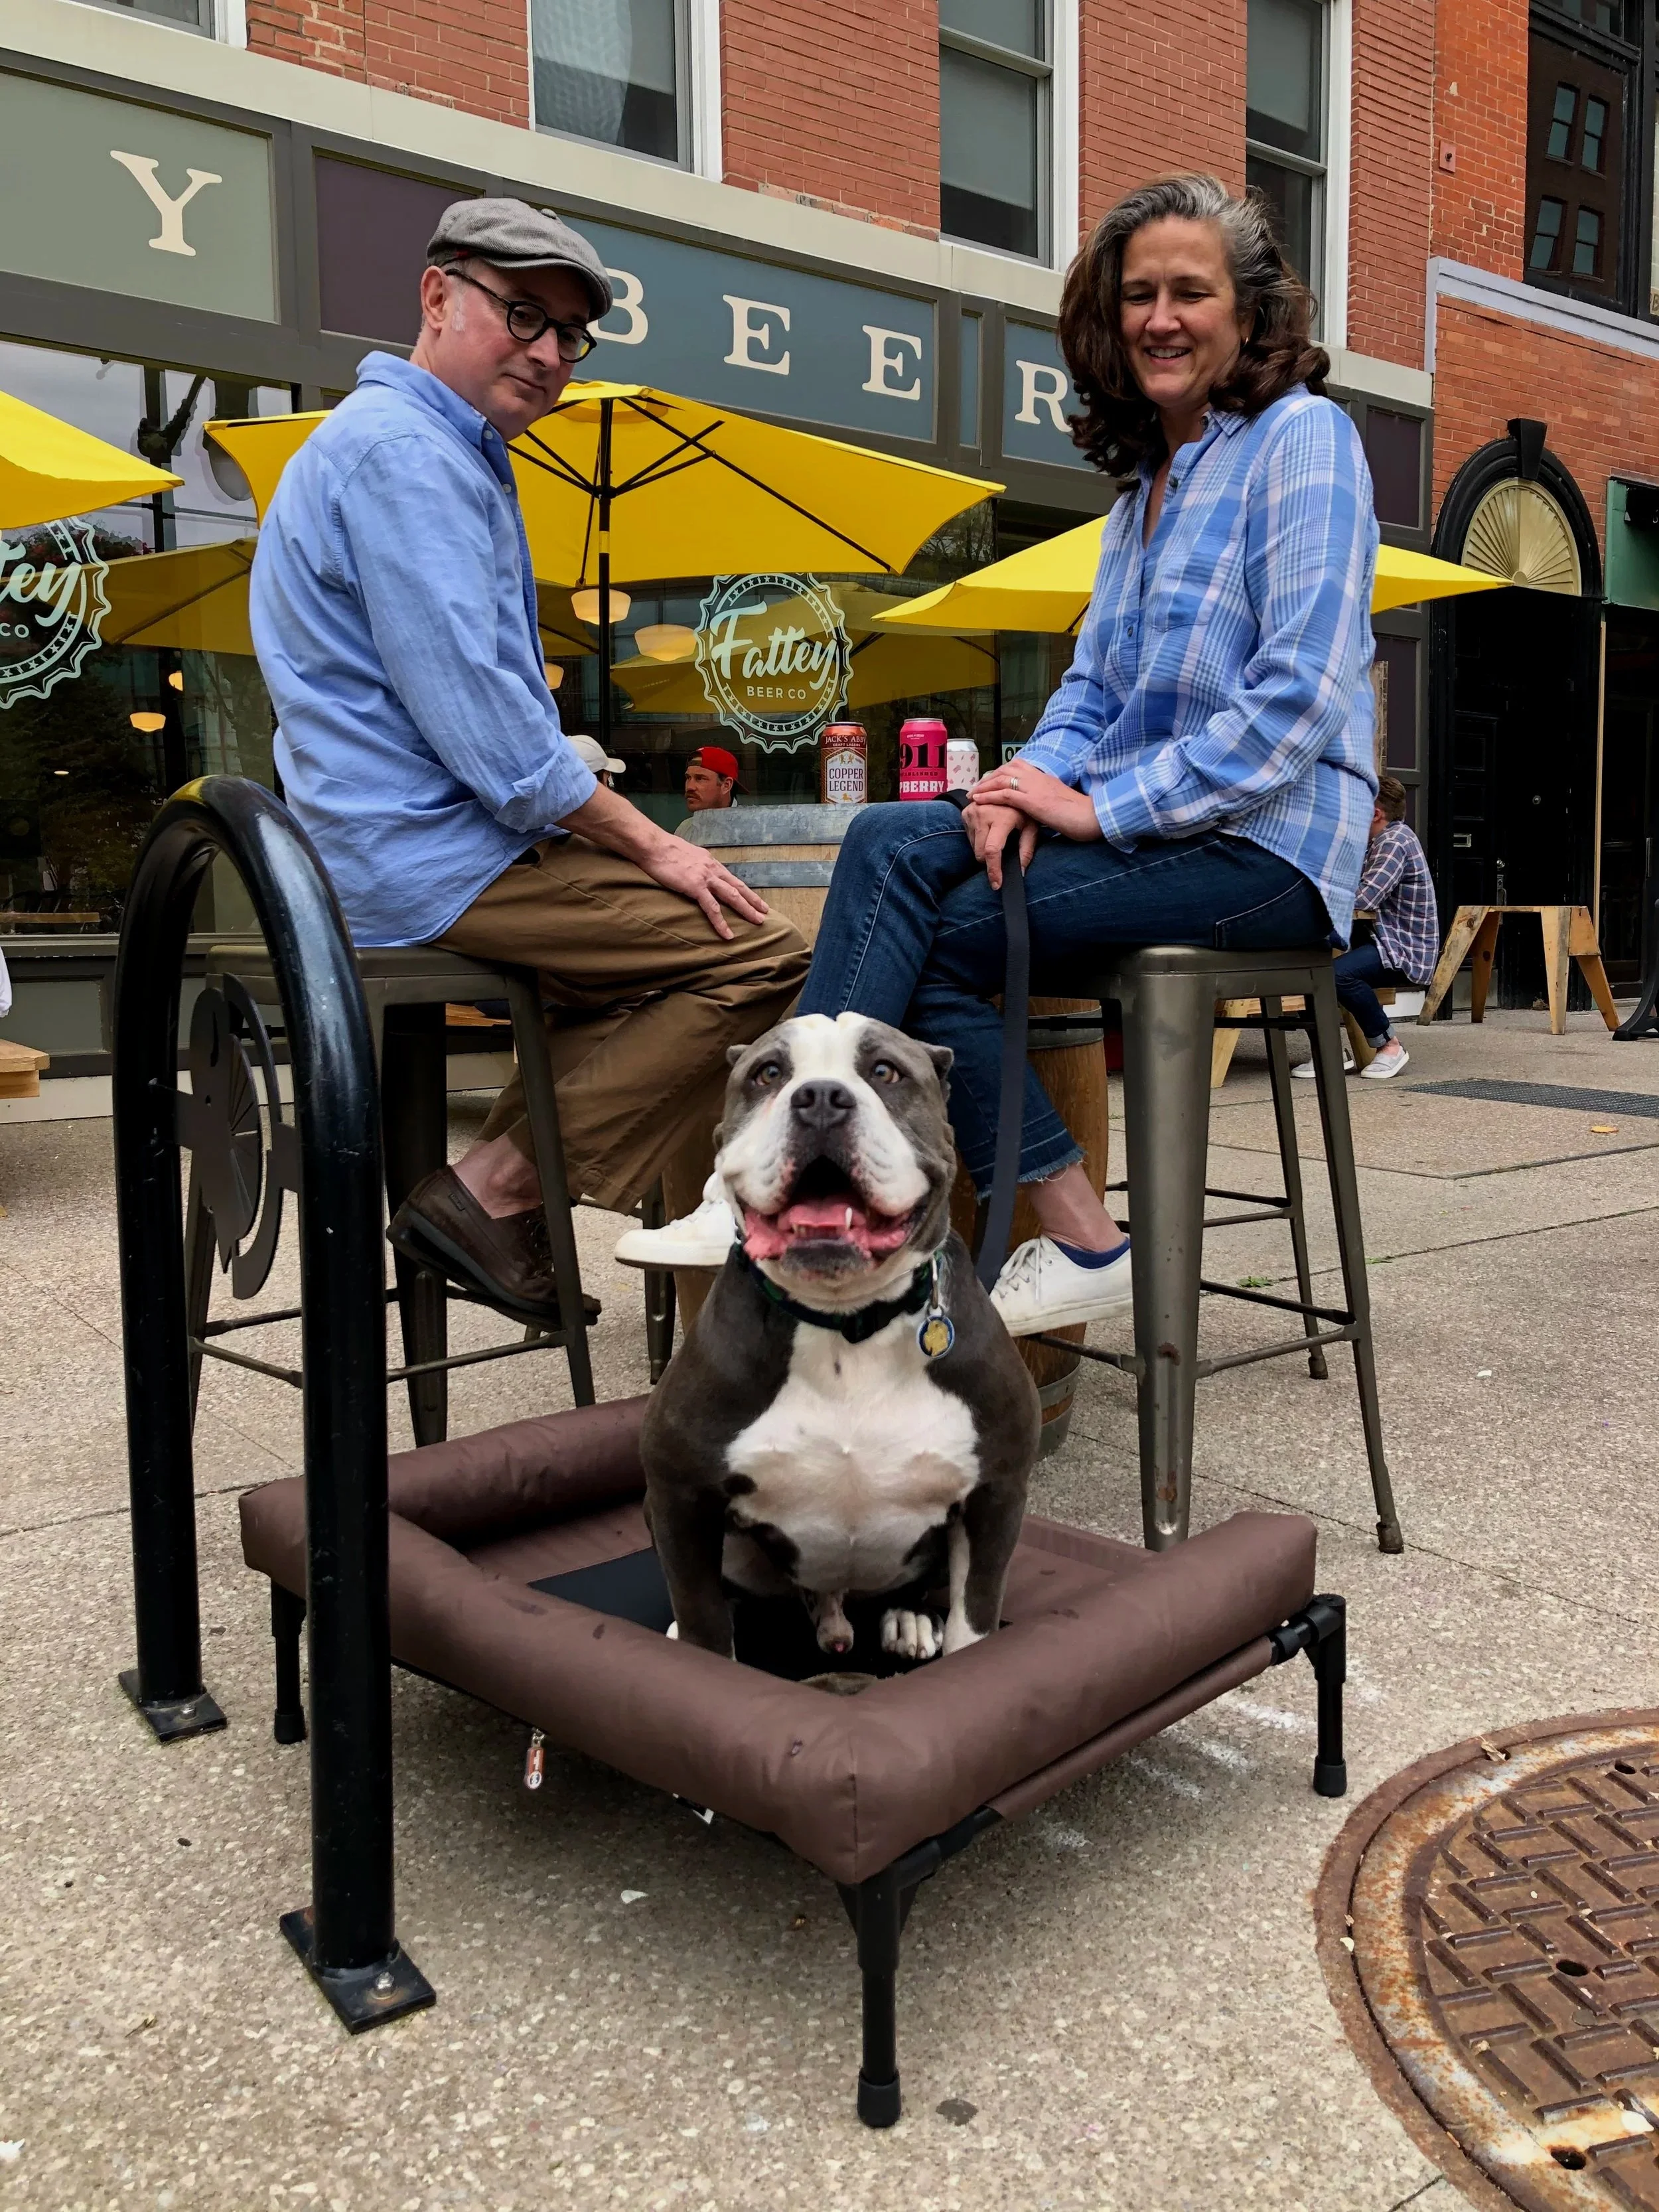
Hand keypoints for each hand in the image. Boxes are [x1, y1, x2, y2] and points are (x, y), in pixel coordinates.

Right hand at [558, 782, 770, 938]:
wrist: (652, 845)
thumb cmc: (662, 849)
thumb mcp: (685, 854)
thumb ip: (694, 863)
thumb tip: (695, 869)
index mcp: (710, 862)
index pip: (732, 878)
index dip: (745, 890)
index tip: (755, 899)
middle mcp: (712, 869)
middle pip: (738, 887)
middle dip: (753, 901)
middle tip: (765, 913)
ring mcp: (705, 878)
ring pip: (732, 896)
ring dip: (746, 910)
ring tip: (758, 922)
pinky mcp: (695, 887)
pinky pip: (712, 908)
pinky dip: (721, 922)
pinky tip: (728, 934)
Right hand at [961, 799, 1038, 891]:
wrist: (1011, 788)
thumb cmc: (1024, 810)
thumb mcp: (1031, 827)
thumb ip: (1026, 850)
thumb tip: (1020, 873)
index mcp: (1001, 817)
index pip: (992, 850)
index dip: (993, 870)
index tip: (996, 884)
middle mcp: (982, 813)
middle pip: (980, 852)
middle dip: (990, 861)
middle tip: (1003, 854)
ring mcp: (971, 812)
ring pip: (973, 846)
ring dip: (983, 848)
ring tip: (997, 835)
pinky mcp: (965, 812)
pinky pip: (969, 836)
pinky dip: (978, 839)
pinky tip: (989, 829)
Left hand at [972, 761, 1102, 843]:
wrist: (1093, 816)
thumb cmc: (1082, 814)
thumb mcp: (1060, 802)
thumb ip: (1048, 801)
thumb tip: (1041, 808)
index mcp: (1045, 777)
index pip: (1018, 766)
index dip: (1001, 773)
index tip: (989, 781)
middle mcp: (1038, 778)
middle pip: (1006, 769)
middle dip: (989, 777)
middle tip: (976, 787)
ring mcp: (1035, 788)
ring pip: (1002, 779)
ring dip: (984, 786)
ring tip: (972, 794)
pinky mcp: (1033, 801)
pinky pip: (1005, 795)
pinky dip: (989, 796)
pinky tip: (979, 800)